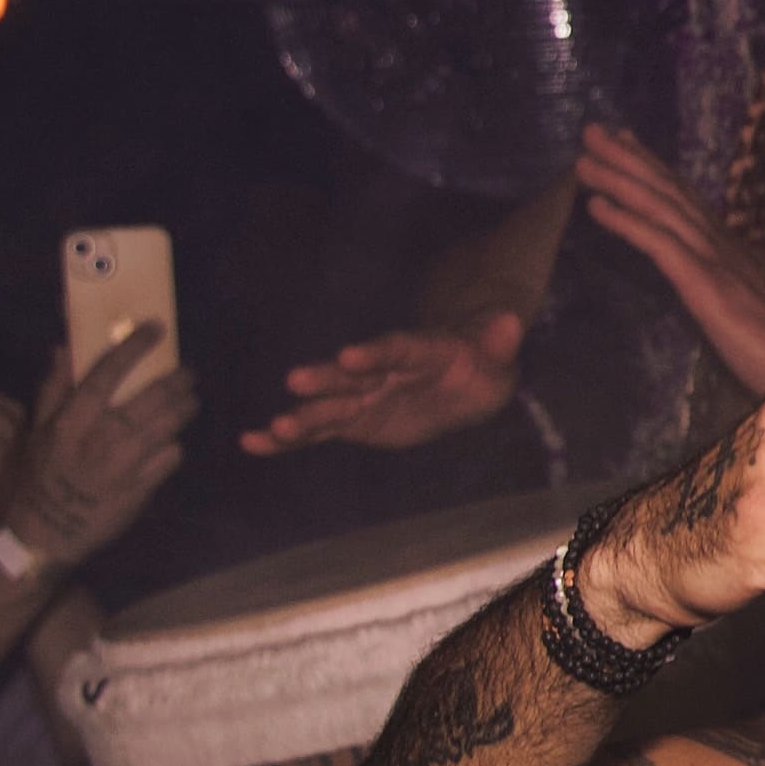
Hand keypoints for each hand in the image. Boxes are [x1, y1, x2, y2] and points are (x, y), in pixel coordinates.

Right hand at [0, 330, 194, 569]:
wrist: (46, 534)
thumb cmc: (41, 478)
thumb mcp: (38, 431)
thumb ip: (53, 389)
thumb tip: (63, 348)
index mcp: (73, 420)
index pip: (108, 372)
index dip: (134, 347)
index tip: (155, 328)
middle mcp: (102, 438)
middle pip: (152, 397)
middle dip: (177, 380)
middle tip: (188, 372)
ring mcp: (125, 464)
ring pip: (169, 425)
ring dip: (185, 408)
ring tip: (190, 400)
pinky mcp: (141, 489)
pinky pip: (170, 458)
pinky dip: (175, 447)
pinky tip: (174, 441)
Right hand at [249, 313, 525, 457]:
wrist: (463, 374)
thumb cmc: (482, 361)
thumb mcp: (498, 354)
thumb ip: (499, 342)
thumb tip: (511, 322)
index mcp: (418, 350)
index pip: (396, 349)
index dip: (374, 352)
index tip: (349, 355)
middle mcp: (381, 370)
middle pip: (351, 375)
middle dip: (325, 379)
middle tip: (296, 382)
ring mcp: (362, 395)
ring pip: (329, 406)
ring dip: (303, 417)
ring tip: (272, 428)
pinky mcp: (351, 420)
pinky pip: (318, 432)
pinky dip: (287, 439)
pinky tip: (253, 443)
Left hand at [578, 126, 764, 394]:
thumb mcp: (751, 305)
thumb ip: (729, 285)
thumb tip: (712, 279)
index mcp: (728, 249)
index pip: (686, 198)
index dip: (654, 168)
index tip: (626, 140)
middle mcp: (720, 244)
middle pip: (670, 192)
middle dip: (629, 159)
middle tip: (593, 130)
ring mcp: (715, 261)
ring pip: (661, 209)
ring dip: (619, 179)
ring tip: (583, 159)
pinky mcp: (708, 286)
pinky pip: (661, 245)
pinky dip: (627, 221)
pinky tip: (596, 206)